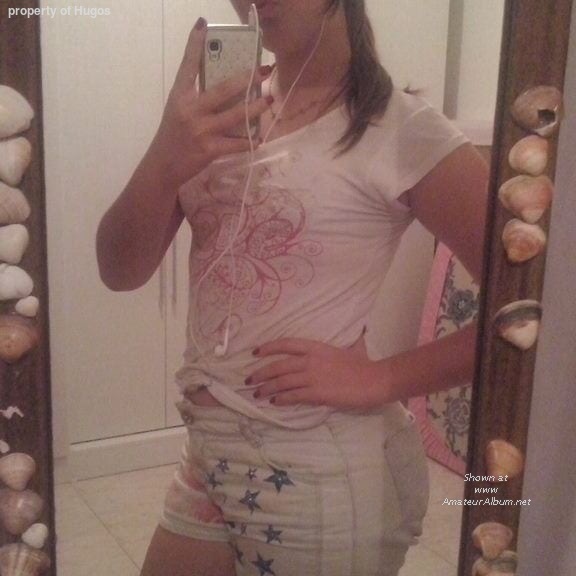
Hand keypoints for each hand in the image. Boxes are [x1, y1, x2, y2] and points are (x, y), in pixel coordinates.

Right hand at [149, 17, 272, 186]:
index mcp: (180, 96)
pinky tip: (259, 139)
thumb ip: (198, 98)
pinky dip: (249, 142)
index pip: (187, 65)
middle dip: (247, 79)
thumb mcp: (179, 110)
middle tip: (264, 70)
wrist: (163, 166)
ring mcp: (201, 130)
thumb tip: (229, 87)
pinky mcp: (209, 149)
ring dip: (256, 108)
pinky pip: (236, 144)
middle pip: (223, 89)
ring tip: (270, 100)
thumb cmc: (174, 135)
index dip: (195, 43)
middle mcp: (190, 110)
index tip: (204, 24)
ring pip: (235, 115)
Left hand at [247, 336, 389, 409]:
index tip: (255, 352)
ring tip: (257, 394)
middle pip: (278, 365)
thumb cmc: (363, 365)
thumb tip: (349, 337)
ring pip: (282, 382)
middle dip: (261, 373)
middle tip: (249, 380)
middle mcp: (310, 360)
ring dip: (267, 389)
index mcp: (316, 347)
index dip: (268, 347)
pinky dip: (281, 399)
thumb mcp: (348, 349)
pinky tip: (275, 402)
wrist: (375, 379)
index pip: (286, 344)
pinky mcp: (317, 393)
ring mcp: (313, 377)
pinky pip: (293, 396)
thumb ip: (340, 345)